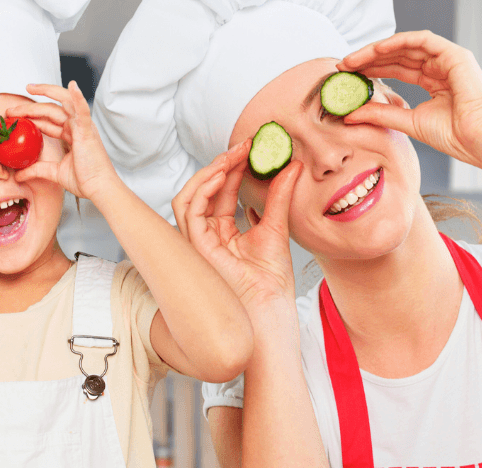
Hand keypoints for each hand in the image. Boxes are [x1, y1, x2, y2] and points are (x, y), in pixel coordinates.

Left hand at [7, 81, 120, 202]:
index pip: (47, 121)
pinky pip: (82, 111)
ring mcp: (82, 127)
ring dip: (46, 93)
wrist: (98, 188)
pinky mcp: (87, 131)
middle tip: (11, 110)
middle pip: (50, 110)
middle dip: (29, 107)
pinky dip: (79, 98)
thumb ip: (37, 169)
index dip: (31, 117)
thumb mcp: (55, 173)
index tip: (14, 118)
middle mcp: (76, 127)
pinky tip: (73, 86)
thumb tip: (18, 175)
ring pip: (62, 104)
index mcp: (71, 135)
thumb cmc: (85, 181)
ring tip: (29, 88)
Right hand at [172, 139, 301, 309]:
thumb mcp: (278, 227)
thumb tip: (292, 166)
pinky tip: (222, 174)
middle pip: (204, 190)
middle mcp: (207, 235)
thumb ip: (280, 196)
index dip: (234, 167)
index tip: (253, 147)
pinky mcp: (195, 246)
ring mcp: (198, 242)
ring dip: (209, 172)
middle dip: (222, 164)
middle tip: (245, 146)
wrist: (270, 309)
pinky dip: (203, 188)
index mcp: (223, 232)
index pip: (222, 191)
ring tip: (233, 156)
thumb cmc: (272, 282)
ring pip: (189, 196)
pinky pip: (189, 210)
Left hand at [338, 30, 481, 171]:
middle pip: (399, 56)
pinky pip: (421, 40)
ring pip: (406, 46)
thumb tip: (350, 115)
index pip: (398, 70)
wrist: (479, 140)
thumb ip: (381, 114)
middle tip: (345, 66)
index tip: (350, 76)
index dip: (373, 70)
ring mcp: (448, 60)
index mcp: (433, 84)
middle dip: (370, 59)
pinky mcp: (454, 55)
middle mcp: (440, 69)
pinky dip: (398, 42)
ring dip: (378, 50)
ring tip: (354, 60)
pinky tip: (377, 50)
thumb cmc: (454, 136)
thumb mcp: (407, 122)